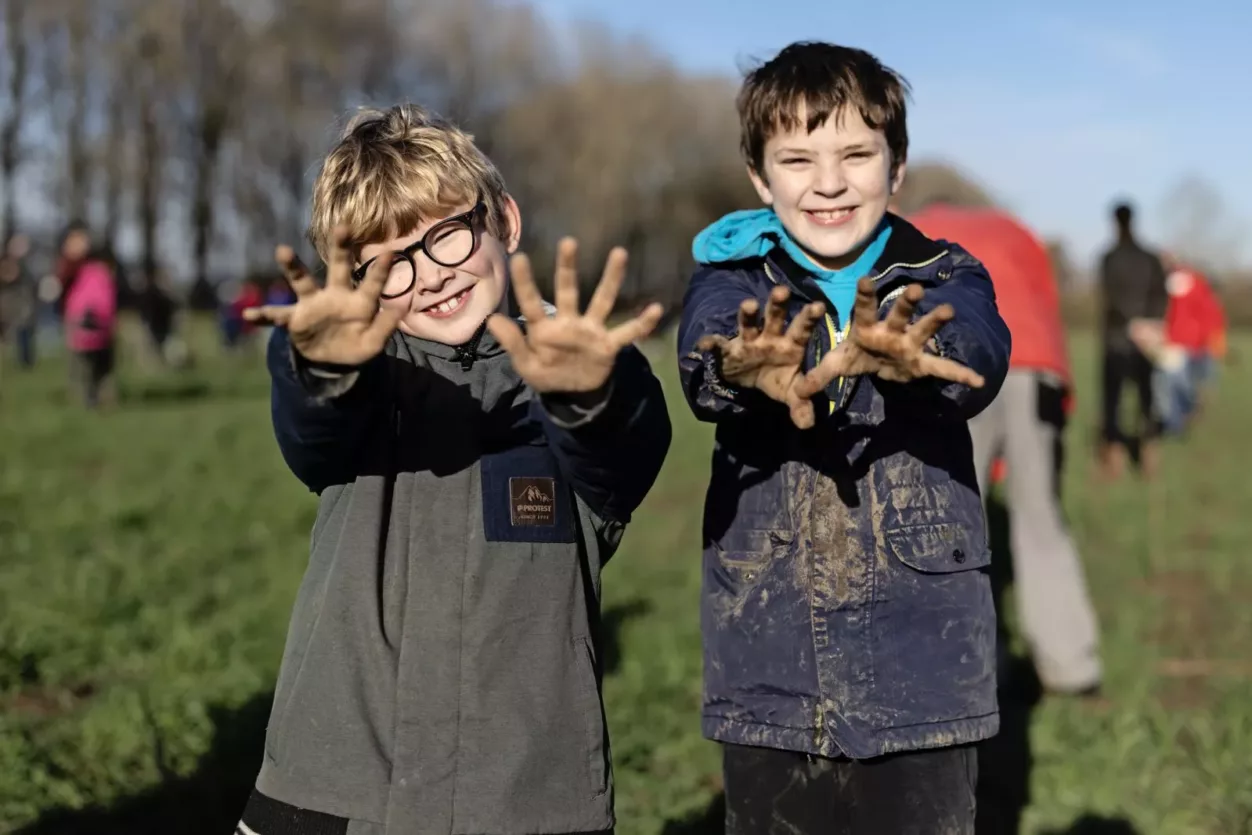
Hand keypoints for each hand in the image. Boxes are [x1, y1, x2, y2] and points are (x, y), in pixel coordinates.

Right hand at [242, 226, 403, 365]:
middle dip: (340, 249)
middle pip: (339, 268)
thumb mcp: (373, 343)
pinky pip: (277, 316)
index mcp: (359, 302)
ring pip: (303, 282)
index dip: (380, 270)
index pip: (372, 283)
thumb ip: (386, 327)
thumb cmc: (355, 346)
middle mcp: (335, 296)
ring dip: (293, 267)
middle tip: (343, 227)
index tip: (390, 253)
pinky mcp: (295, 319)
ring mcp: (312, 305)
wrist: (332, 362)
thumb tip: (400, 308)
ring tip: (282, 250)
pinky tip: (249, 316)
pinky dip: (263, 315)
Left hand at [487, 237, 663, 393]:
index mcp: (545, 328)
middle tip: (568, 242)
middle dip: (567, 268)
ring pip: (602, 300)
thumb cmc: (547, 373)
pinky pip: (628, 333)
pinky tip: (656, 309)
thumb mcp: (526, 365)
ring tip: (619, 254)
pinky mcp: (608, 345)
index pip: (532, 303)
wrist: (573, 393)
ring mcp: (591, 331)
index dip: (525, 283)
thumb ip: (512, 343)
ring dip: (611, 279)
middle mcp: (570, 322)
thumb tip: (492, 319)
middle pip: (568, 290)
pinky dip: (642, 324)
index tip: (519, 258)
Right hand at [695, 285, 827, 427]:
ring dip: (747, 313)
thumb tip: (807, 424)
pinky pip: (719, 345)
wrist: (748, 381)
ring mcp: (748, 340)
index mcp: (790, 344)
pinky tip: (706, 343)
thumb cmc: (776, 379)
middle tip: (782, 291)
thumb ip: (801, 405)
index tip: (819, 306)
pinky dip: (712, 343)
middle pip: (775, 316)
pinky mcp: (728, 350)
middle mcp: (770, 336)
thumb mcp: (789, 393)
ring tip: (749, 305)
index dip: (809, 317)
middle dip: (777, 304)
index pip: (802, 329)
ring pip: (748, 323)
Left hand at [793, 277, 984, 399]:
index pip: (865, 307)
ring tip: (949, 310)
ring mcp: (909, 344)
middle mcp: (891, 330)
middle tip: (916, 289)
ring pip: (923, 328)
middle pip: (900, 312)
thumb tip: (798, 392)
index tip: (865, 279)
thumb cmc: (857, 354)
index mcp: (867, 327)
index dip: (865, 294)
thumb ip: (818, 375)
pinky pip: (942, 368)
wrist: (877, 365)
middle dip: (907, 302)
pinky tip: (978, 380)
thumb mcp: (836, 364)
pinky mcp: (921, 362)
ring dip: (935, 321)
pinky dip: (960, 374)